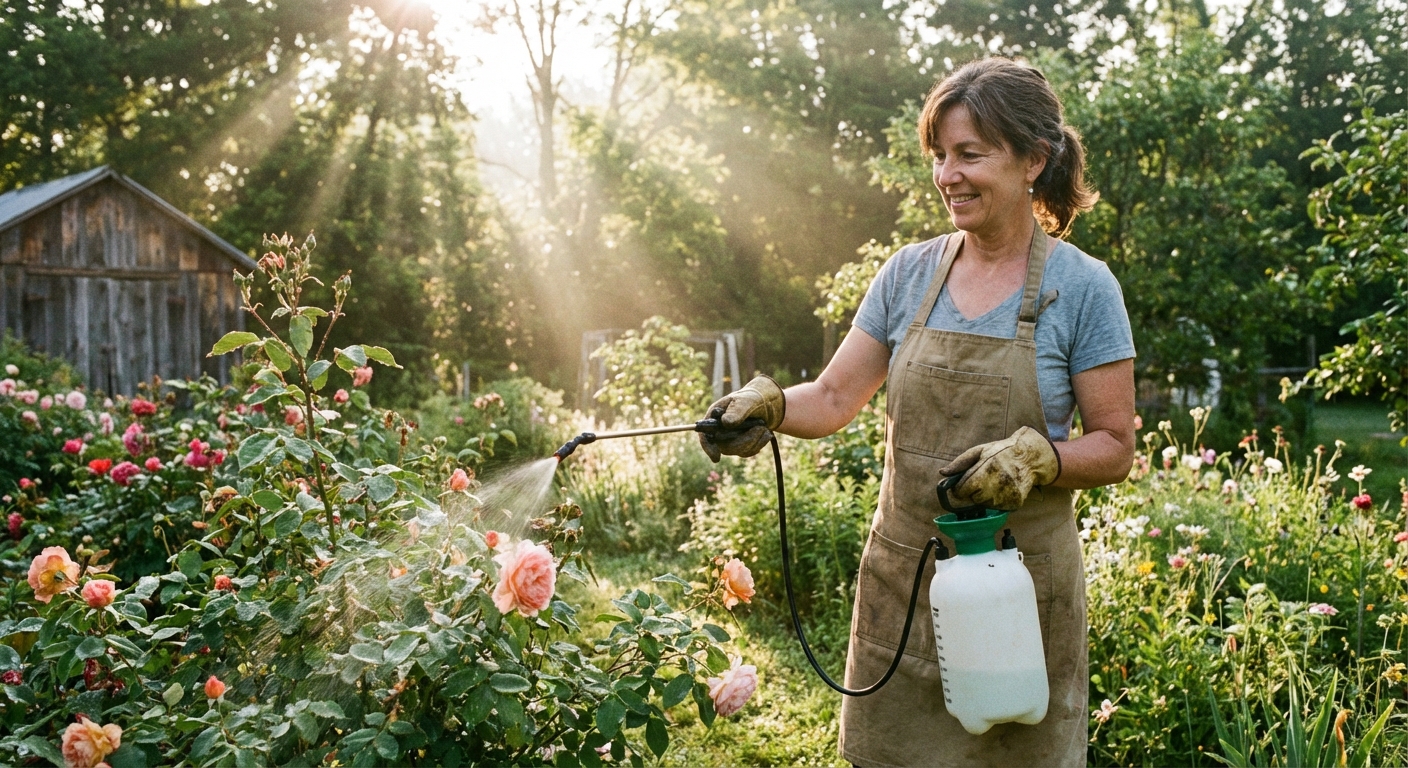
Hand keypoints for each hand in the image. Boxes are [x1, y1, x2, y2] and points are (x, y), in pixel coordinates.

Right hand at [698, 375, 785, 461]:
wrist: (767, 404)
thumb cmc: (753, 398)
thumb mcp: (746, 401)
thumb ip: (737, 410)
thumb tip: (725, 423)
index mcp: (714, 417)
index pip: (705, 436)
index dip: (708, 447)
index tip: (717, 457)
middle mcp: (719, 430)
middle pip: (724, 447)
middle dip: (745, 440)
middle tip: (761, 428)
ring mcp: (729, 439)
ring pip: (738, 451)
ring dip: (754, 440)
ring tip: (763, 426)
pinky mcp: (740, 446)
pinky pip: (747, 452)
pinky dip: (759, 443)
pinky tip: (765, 433)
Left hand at [938, 426, 1060, 509]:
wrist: (1030, 458)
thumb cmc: (1001, 452)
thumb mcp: (980, 451)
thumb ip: (960, 463)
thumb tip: (942, 473)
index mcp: (986, 469)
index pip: (962, 490)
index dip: (960, 488)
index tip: (963, 484)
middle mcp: (997, 484)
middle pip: (973, 499)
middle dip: (973, 492)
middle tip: (983, 480)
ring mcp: (1007, 495)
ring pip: (985, 504)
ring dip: (985, 497)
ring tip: (995, 482)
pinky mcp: (1015, 504)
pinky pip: (997, 508)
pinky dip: (997, 501)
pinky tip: (1003, 488)